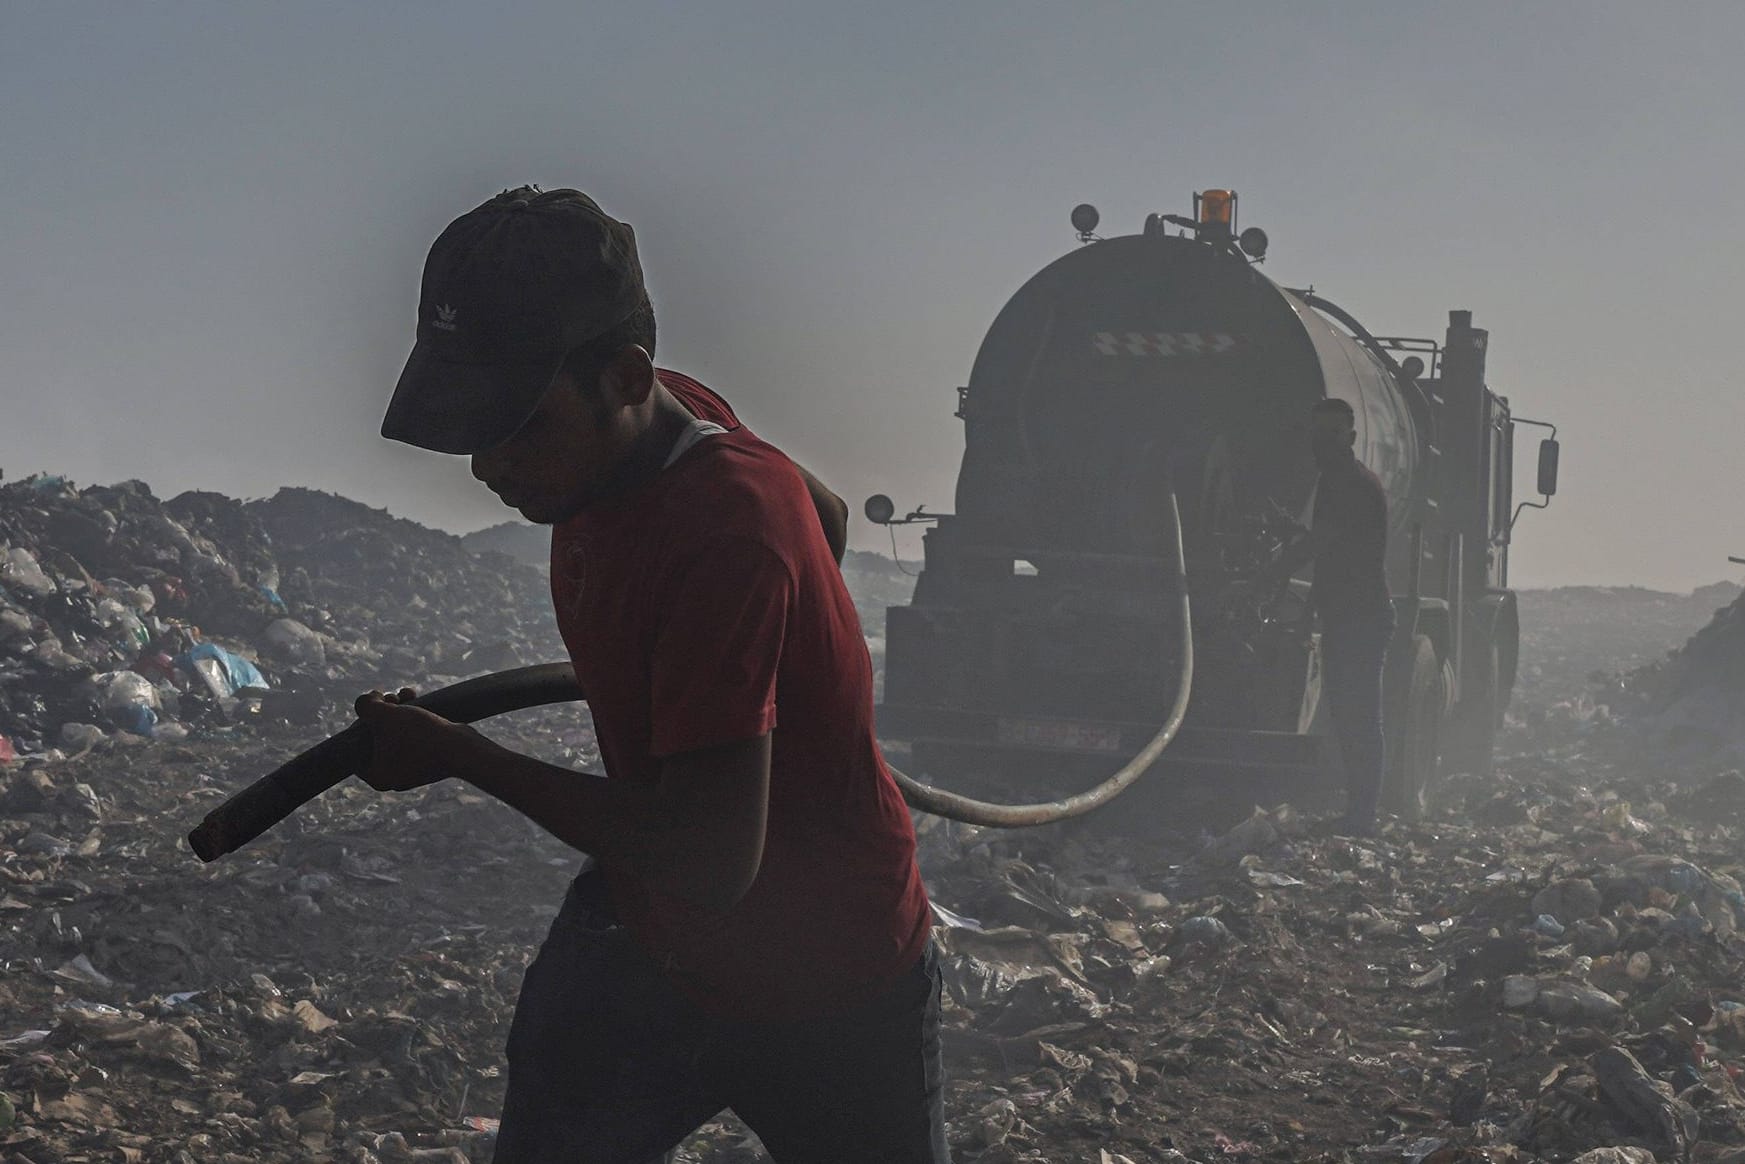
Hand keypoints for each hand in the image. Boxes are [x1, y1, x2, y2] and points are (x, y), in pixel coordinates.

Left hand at [353, 687, 479, 791]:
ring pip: (396, 734)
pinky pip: (414, 737)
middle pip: (376, 738)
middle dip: (383, 712)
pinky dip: (413, 719)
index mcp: (377, 776)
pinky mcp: (430, 760)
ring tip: (406, 693)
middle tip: (391, 698)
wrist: (463, 749)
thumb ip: (365, 707)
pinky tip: (417, 699)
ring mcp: (412, 769)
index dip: (360, 720)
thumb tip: (365, 702)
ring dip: (398, 710)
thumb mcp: (384, 716)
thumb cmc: (420, 736)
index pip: (355, 746)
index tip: (373, 706)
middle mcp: (393, 777)